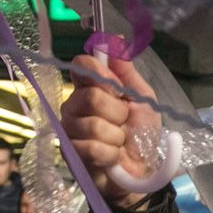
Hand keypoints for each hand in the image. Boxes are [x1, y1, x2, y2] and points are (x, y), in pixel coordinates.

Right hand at [60, 52, 162, 207]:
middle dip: (118, 113)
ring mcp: (69, 129)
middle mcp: (73, 105)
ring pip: (93, 124)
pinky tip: (111, 157)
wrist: (141, 172)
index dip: (100, 74)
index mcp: (90, 88)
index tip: (117, 88)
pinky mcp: (70, 154)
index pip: (81, 65)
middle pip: (91, 96)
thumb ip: (128, 73)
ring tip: (118, 142)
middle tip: (123, 123)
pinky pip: (92, 147)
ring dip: (116, 136)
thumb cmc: (140, 135)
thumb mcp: (143, 100)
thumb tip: (118, 40)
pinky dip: (111, 153)